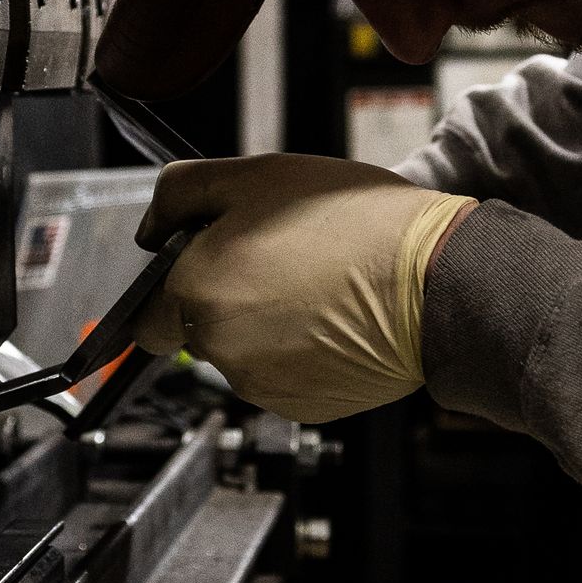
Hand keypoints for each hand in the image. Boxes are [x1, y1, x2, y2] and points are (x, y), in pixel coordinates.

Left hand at [134, 153, 476, 420]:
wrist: (433, 280)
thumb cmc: (352, 223)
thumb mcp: (255, 175)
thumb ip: (180, 195)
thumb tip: (151, 228)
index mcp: (196, 292)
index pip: (148, 318)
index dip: (174, 290)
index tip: (209, 269)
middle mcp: (219, 349)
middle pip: (198, 334)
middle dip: (224, 304)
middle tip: (278, 264)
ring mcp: (262, 385)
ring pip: (242, 358)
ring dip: (264, 330)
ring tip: (315, 286)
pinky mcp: (302, 408)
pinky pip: (283, 380)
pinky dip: (299, 356)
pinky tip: (332, 318)